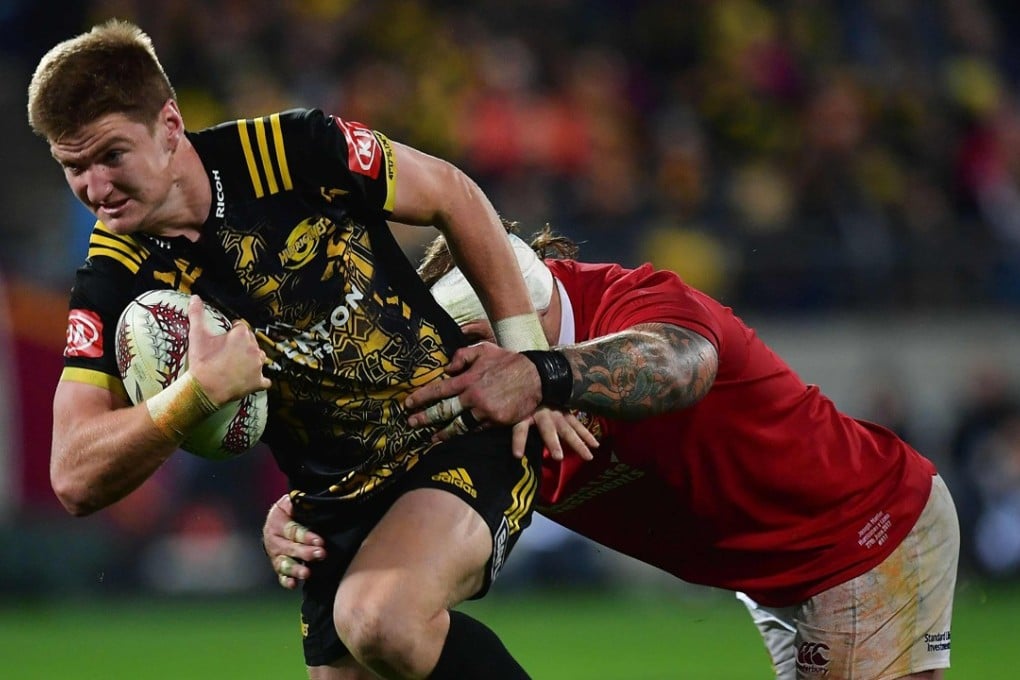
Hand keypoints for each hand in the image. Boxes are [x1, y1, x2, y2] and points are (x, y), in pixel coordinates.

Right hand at [186, 296, 270, 404]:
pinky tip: (249, 380)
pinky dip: (258, 380)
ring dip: (251, 360)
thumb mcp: (197, 335)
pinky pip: (264, 380)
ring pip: (258, 358)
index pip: (241, 327)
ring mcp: (258, 366)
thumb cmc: (202, 362)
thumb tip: (195, 298)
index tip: (225, 338)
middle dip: (241, 345)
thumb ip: (197, 314)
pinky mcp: (258, 382)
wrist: (204, 388)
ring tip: (235, 365)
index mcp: (242, 335)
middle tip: (227, 353)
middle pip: (250, 342)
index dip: (232, 332)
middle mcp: (254, 348)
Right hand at [263, 494, 326, 588]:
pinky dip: (286, 580)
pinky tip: (294, 584)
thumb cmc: (292, 509)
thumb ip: (300, 501)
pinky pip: (281, 575)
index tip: (320, 542)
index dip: (306, 536)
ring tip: (306, 573)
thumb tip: (312, 500)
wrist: (279, 519)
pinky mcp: (279, 565)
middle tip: (320, 554)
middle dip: (305, 552)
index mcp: (276, 521)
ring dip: (295, 569)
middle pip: (289, 548)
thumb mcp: (292, 501)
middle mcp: (273, 539)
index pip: (292, 530)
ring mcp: (275, 554)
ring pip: (283, 563)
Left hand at [405, 342, 596, 459]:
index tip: (407, 404)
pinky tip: (458, 439)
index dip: (421, 398)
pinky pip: (478, 430)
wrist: (536, 376)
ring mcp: (485, 412)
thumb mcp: (484, 349)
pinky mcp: (497, 422)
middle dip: (425, 418)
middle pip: (444, 411)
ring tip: (432, 439)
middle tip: (410, 424)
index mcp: (468, 380)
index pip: (439, 390)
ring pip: (459, 425)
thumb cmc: (509, 361)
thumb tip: (446, 368)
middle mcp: (473, 397)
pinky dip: (467, 435)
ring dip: (443, 433)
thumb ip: (462, 355)